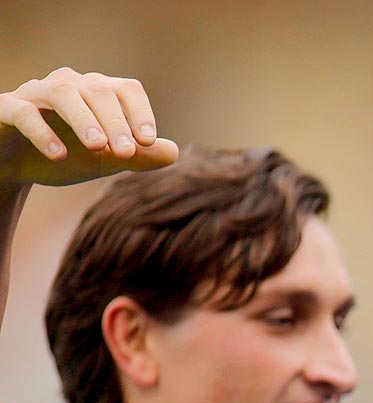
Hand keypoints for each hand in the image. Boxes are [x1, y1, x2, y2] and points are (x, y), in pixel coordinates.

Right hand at [1, 68, 176, 188]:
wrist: (16, 164)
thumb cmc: (66, 154)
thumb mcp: (105, 160)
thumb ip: (137, 156)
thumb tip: (173, 152)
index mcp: (96, 93)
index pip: (126, 90)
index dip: (140, 113)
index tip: (148, 142)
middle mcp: (68, 85)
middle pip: (98, 91)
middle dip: (116, 122)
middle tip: (127, 152)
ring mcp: (35, 93)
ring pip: (63, 93)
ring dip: (84, 119)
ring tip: (99, 147)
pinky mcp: (7, 108)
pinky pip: (24, 111)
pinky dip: (42, 131)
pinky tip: (59, 155)